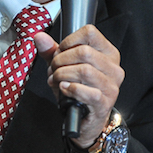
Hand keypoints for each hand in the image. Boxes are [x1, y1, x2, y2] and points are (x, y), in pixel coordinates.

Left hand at [35, 25, 124, 149]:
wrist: (86, 119)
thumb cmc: (78, 90)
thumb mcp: (64, 66)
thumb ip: (52, 51)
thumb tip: (40, 37)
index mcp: (108, 53)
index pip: (90, 33)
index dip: (69, 41)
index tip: (60, 52)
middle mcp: (113, 68)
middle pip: (84, 51)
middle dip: (61, 60)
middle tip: (54, 69)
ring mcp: (111, 86)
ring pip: (84, 70)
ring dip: (62, 75)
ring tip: (56, 80)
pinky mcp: (104, 103)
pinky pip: (87, 92)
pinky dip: (70, 89)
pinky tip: (64, 89)